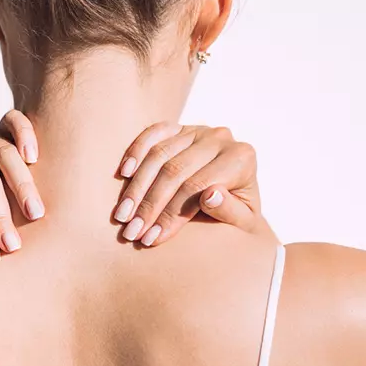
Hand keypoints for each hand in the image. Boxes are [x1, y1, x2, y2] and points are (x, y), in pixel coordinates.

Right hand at [113, 123, 263, 245]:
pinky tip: (123, 173)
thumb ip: (231, 211)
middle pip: (175, 171)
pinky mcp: (180, 127)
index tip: (151, 238)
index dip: (171, 214)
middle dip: (149, 205)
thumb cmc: (238, 215)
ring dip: (137, 187)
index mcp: (241, 158)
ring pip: (159, 154)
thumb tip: (210, 195)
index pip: (196, 187)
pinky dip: (136, 151)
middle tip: (131, 232)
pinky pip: (154, 133)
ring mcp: (198, 130)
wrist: (236, 197)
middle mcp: (221, 138)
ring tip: (122, 216)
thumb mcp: (243, 222)